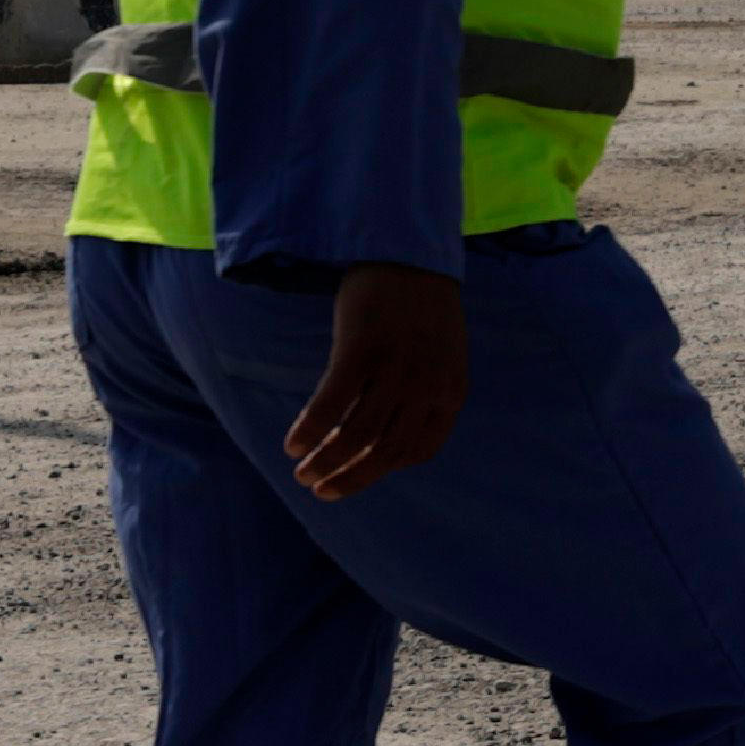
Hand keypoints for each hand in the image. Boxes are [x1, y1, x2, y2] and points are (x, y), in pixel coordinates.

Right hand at [286, 261, 467, 500]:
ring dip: (326, 462)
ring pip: (355, 436)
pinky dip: (309, 431)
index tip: (358, 474)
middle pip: (386, 452)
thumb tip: (387, 435)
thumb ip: (426, 393)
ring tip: (303, 472)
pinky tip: (293, 445)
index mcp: (451, 391)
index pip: (420, 451)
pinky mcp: (361, 352)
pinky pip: (329, 406)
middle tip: (321, 490)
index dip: (386, 469)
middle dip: (350, 478)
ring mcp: (395, 370)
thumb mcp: (441, 356)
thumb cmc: (420, 310)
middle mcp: (427, 386)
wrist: (408, 255)